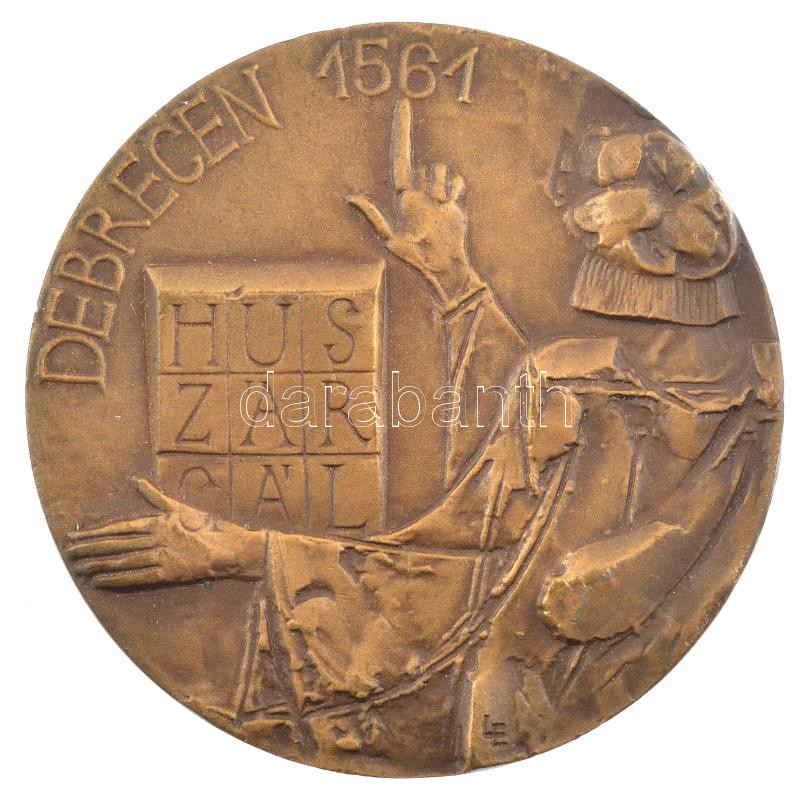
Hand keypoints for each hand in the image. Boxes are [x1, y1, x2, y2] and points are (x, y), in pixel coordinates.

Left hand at [65, 479, 265, 588]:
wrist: (231, 547)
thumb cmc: (208, 526)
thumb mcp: (181, 507)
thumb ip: (156, 497)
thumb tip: (139, 482)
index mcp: (158, 521)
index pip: (119, 528)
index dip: (95, 533)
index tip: (76, 536)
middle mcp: (157, 538)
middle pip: (116, 544)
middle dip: (90, 548)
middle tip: (69, 552)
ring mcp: (162, 556)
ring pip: (123, 561)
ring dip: (99, 564)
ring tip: (79, 568)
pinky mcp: (169, 573)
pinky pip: (137, 577)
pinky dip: (117, 579)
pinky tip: (100, 581)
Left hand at [348, 98, 479, 304]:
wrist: (444, 265)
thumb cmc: (416, 256)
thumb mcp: (391, 237)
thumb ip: (372, 216)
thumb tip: (350, 197)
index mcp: (403, 195)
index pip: (400, 156)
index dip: (401, 130)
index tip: (402, 104)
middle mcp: (419, 191)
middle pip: (426, 167)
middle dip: (432, 184)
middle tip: (434, 207)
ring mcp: (436, 194)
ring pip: (441, 170)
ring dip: (443, 189)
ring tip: (441, 210)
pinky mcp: (453, 198)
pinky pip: (456, 179)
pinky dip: (455, 191)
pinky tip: (451, 207)